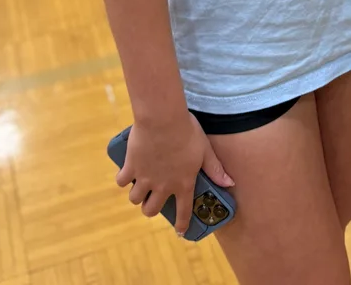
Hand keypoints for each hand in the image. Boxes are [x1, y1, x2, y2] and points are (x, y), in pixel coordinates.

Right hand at [116, 111, 234, 235]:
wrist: (163, 118)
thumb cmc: (187, 132)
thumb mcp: (204, 149)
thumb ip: (215, 168)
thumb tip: (229, 183)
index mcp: (182, 183)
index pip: (183, 211)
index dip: (182, 224)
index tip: (180, 231)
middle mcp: (162, 186)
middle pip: (151, 210)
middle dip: (150, 208)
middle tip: (152, 199)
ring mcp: (145, 178)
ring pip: (135, 199)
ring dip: (137, 195)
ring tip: (139, 186)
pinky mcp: (131, 167)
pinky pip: (121, 180)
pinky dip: (123, 178)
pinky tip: (126, 173)